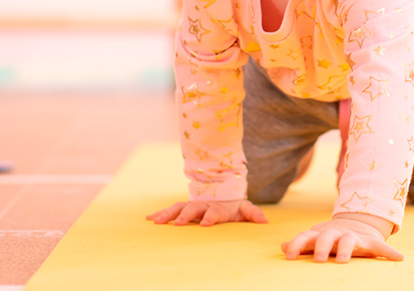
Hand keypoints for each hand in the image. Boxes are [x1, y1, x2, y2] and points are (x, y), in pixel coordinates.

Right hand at [147, 199, 267, 226]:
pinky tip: (148, 218)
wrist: (221, 191)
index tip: (205, 224)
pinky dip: (160, 213)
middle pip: (193, 210)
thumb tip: (264, 220)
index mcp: (217, 208)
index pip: (214, 213)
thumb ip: (253, 213)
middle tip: (177, 224)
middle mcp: (202, 206)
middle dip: (185, 216)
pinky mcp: (183, 208)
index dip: (210, 217)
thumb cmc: (233, 205)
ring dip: (168, 214)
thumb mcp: (244, 208)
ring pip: (178, 208)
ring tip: (156, 221)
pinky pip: (170, 210)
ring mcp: (192, 206)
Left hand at [281, 214, 402, 262]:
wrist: (357, 225)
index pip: (305, 238)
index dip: (296, 245)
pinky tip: (399, 258)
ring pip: (348, 242)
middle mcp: (336, 234)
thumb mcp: (315, 239)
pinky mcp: (370, 242)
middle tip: (318, 260)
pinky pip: (381, 247)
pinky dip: (389, 252)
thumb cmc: (331, 237)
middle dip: (322, 248)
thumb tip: (280, 247)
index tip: (288, 256)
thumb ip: (301, 244)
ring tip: (344, 261)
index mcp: (321, 235)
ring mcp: (353, 237)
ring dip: (346, 250)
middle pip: (326, 238)